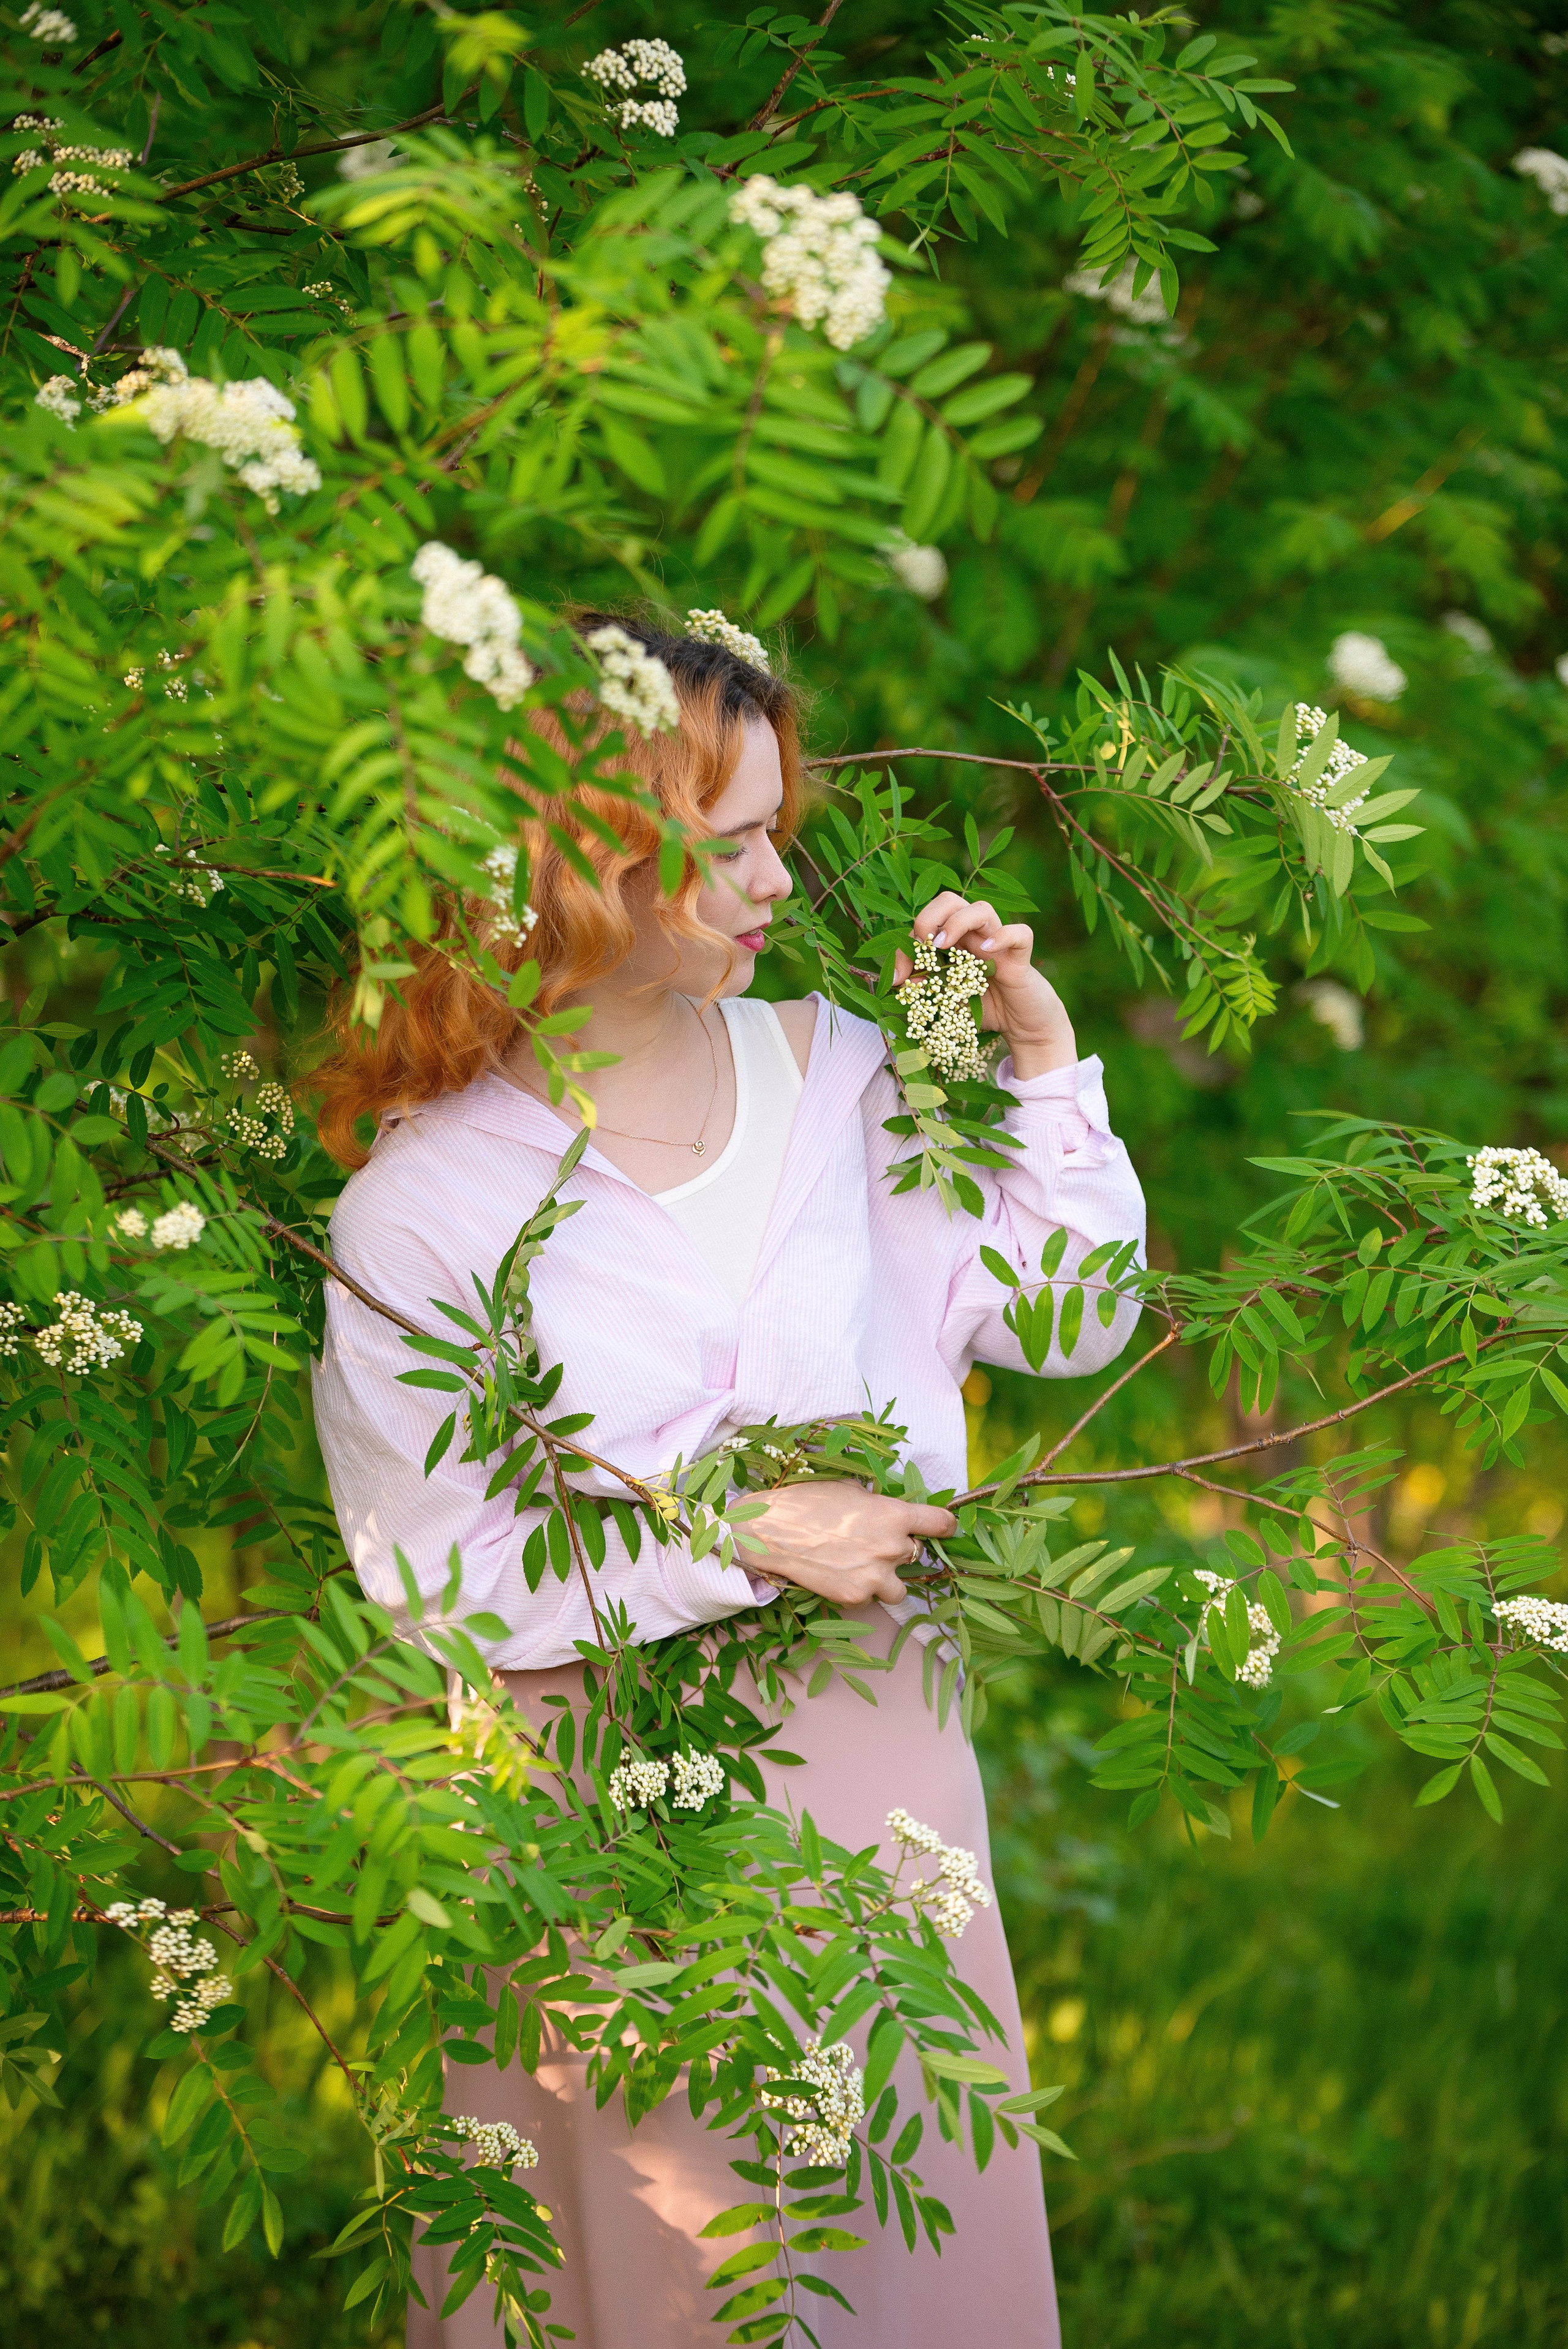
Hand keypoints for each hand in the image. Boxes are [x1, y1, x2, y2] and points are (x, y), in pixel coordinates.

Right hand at [739, 1479, 956, 1606]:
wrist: (770, 1531)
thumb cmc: (808, 1502)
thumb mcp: (850, 1490)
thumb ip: (877, 1504)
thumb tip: (885, 1511)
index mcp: (895, 1515)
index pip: (941, 1524)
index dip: (945, 1526)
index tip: (943, 1529)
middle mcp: (892, 1547)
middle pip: (916, 1555)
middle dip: (898, 1550)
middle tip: (872, 1544)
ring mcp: (876, 1577)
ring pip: (898, 1587)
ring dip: (885, 1579)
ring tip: (858, 1567)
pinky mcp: (856, 1598)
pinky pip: (868, 1599)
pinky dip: (857, 1591)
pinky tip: (836, 1576)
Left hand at [893, 892, 1076, 1078]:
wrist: (1022, 1026)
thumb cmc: (984, 1008)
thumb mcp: (946, 1003)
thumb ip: (925, 990)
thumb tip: (899, 982)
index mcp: (952, 942)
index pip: (924, 927)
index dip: (905, 948)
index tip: (897, 980)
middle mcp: (973, 936)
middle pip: (950, 900)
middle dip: (929, 917)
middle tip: (923, 945)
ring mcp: (998, 943)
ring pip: (982, 909)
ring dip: (958, 922)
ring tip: (944, 946)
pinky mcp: (1021, 957)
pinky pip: (1021, 933)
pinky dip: (1004, 935)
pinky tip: (988, 950)